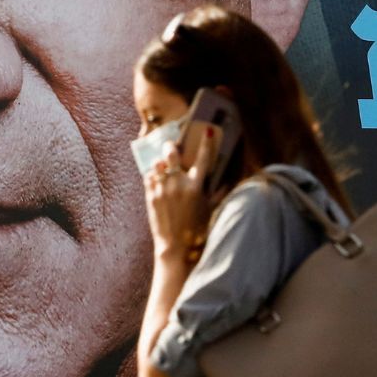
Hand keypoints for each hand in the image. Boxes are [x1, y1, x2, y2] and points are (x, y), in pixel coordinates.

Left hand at [144, 124, 218, 259]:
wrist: (176, 247)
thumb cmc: (197, 230)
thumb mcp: (210, 210)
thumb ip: (217, 194)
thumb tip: (226, 183)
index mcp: (196, 186)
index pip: (204, 158)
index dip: (208, 142)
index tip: (208, 130)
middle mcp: (178, 184)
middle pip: (171, 154)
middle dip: (171, 147)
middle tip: (172, 147)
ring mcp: (162, 188)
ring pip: (157, 165)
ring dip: (160, 164)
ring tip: (163, 169)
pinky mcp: (150, 195)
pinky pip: (149, 176)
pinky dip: (153, 176)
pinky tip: (157, 181)